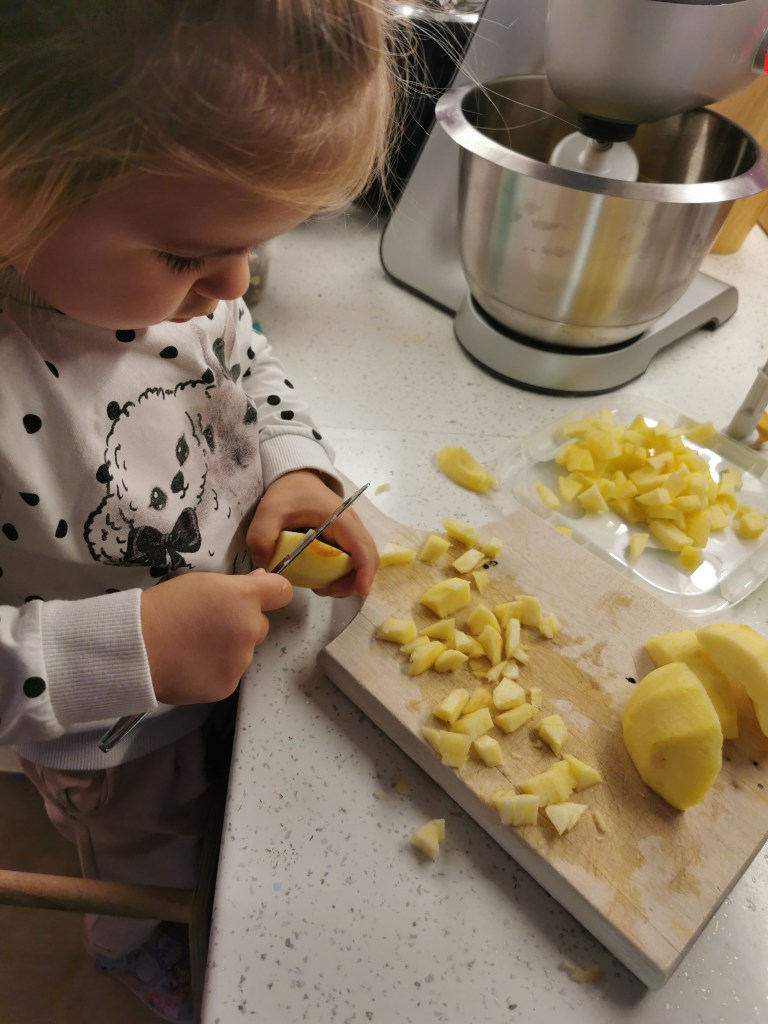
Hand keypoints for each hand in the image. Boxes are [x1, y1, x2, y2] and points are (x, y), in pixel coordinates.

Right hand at [140, 569, 291, 704]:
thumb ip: (235, 584)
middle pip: (259, 625)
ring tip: (194, 647)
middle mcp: (249, 629)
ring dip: (229, 649)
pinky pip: (230, 674)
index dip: (273, 592)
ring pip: (244, 652)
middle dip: (242, 624)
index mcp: (243, 598)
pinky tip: (191, 665)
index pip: (281, 591)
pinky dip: (215, 670)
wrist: (136, 648)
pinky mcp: (228, 686)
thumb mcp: (199, 583)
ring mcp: (241, 660)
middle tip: (210, 626)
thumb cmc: (163, 608)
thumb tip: (259, 579)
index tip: (263, 596)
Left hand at [246, 470, 378, 597]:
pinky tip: (323, 579)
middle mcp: (351, 526)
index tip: (360, 592)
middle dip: (353, 582)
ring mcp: (350, 533)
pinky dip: (343, 574)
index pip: (362, 548)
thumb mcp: (269, 512)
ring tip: (322, 587)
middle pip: (368, 559)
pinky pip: (353, 560)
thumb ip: (262, 539)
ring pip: (362, 562)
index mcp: (340, 519)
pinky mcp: (344, 539)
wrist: (294, 477)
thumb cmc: (288, 492)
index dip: (365, 572)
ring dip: (348, 580)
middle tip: (326, 592)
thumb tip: (266, 570)